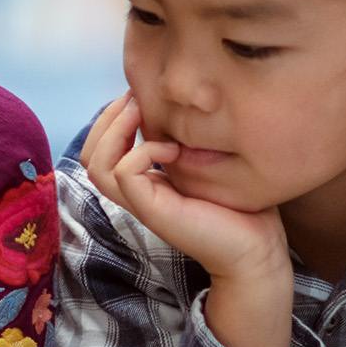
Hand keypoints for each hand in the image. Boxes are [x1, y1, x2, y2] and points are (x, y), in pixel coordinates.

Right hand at [78, 94, 288, 287]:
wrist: (256, 249)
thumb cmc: (239, 207)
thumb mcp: (205, 163)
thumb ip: (184, 141)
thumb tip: (178, 106)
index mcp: (144, 183)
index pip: (99, 150)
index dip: (111, 118)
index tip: (141, 97)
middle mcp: (136, 193)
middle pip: (89, 156)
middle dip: (107, 118)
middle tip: (137, 98)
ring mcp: (142, 204)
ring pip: (96, 166)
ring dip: (115, 131)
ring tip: (143, 115)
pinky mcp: (153, 212)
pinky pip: (124, 173)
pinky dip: (143, 151)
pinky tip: (173, 149)